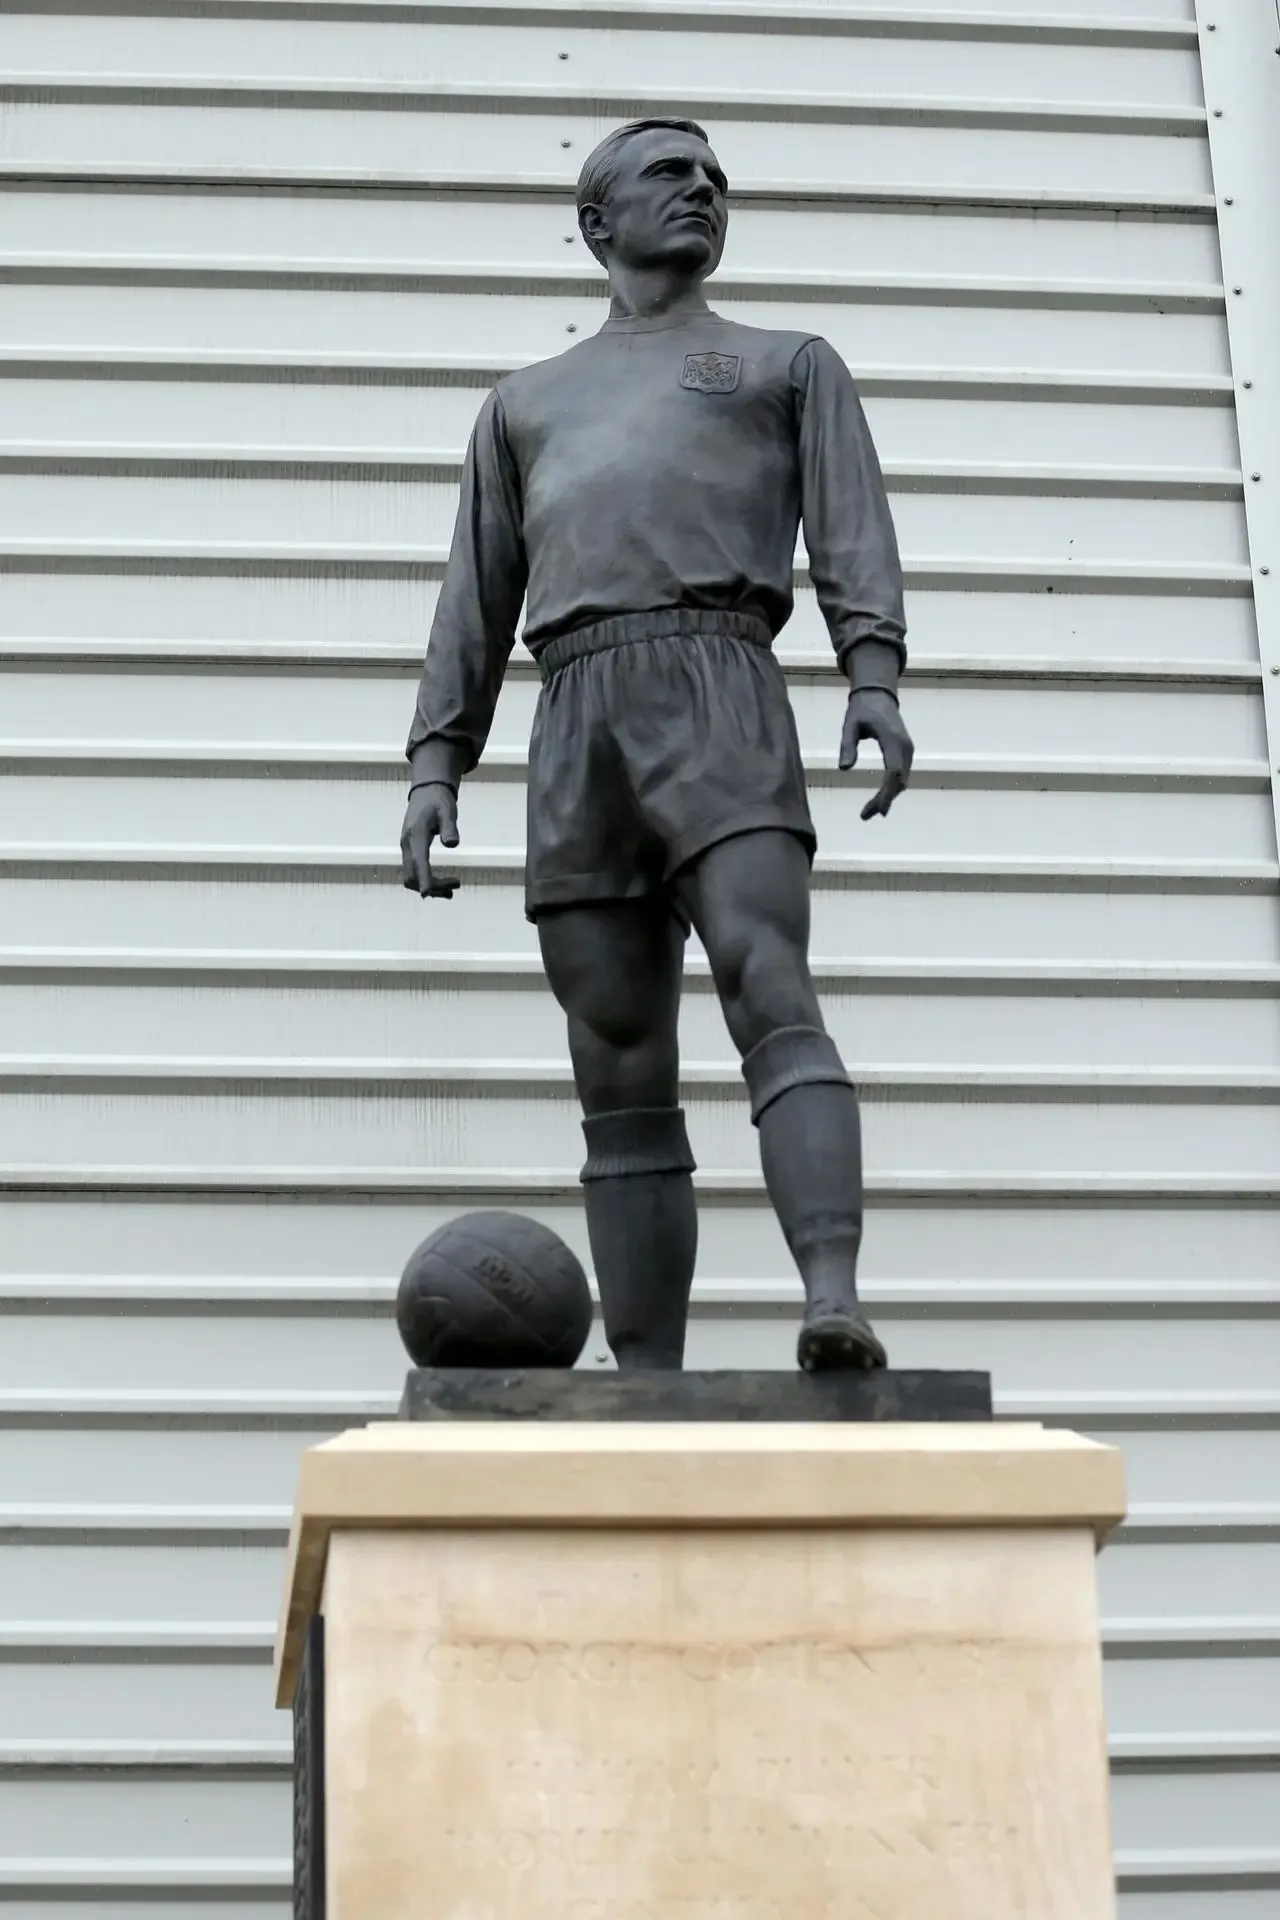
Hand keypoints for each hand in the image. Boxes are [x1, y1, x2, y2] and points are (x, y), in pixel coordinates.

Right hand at [400, 783, 460, 897]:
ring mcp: (407, 848)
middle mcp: (407, 844)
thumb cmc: (438, 800)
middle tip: (455, 885)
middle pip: (413, 875)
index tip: (427, 894)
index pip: (418, 861)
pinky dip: (427, 880)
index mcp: (415, 834)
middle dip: (432, 885)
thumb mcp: (448, 810)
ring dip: (430, 886)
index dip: (423, 878)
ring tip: (452, 890)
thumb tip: (452, 844)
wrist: (426, 792)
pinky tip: (443, 884)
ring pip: (412, 877)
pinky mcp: (410, 851)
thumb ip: (450, 827)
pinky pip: (414, 872)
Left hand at [839, 690, 913, 820]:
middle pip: (899, 781)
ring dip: (888, 798)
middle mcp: (905, 747)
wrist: (879, 695)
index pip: (893, 772)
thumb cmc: (862, 709)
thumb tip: (844, 769)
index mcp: (892, 739)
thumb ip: (847, 745)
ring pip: (902, 781)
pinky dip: (891, 790)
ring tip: (868, 813)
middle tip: (865, 816)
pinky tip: (879, 801)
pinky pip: (901, 775)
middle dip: (885, 800)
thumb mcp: (849, 725)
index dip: (886, 793)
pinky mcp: (905, 752)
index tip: (875, 809)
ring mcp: (907, 750)